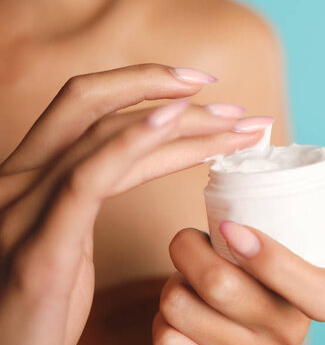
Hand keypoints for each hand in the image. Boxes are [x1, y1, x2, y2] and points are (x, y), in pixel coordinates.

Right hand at [0, 64, 266, 344]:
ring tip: (233, 122)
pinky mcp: (40, 249)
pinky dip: (131, 143)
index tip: (201, 89)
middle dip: (163, 87)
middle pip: (92, 104)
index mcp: (30, 176)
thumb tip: (150, 158)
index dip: (144, 87)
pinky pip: (88, 180)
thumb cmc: (40, 307)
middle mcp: (20, 181)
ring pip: (103, 135)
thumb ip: (95, 191)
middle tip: (231, 103)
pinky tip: (171, 122)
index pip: (89, 110)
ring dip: (178, 122)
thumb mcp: (70, 237)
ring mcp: (23, 210)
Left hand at [154, 185, 324, 343]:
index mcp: (321, 302)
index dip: (272, 259)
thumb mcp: (305, 246)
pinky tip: (180, 315)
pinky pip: (168, 340)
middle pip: (226, 289)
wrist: (234, 330)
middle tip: (188, 241)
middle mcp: (290, 338)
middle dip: (190, 252)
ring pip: (184, 309)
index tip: (230, 228)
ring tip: (186, 279)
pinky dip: (163, 320)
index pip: (317, 293)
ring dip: (173, 283)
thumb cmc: (267, 275)